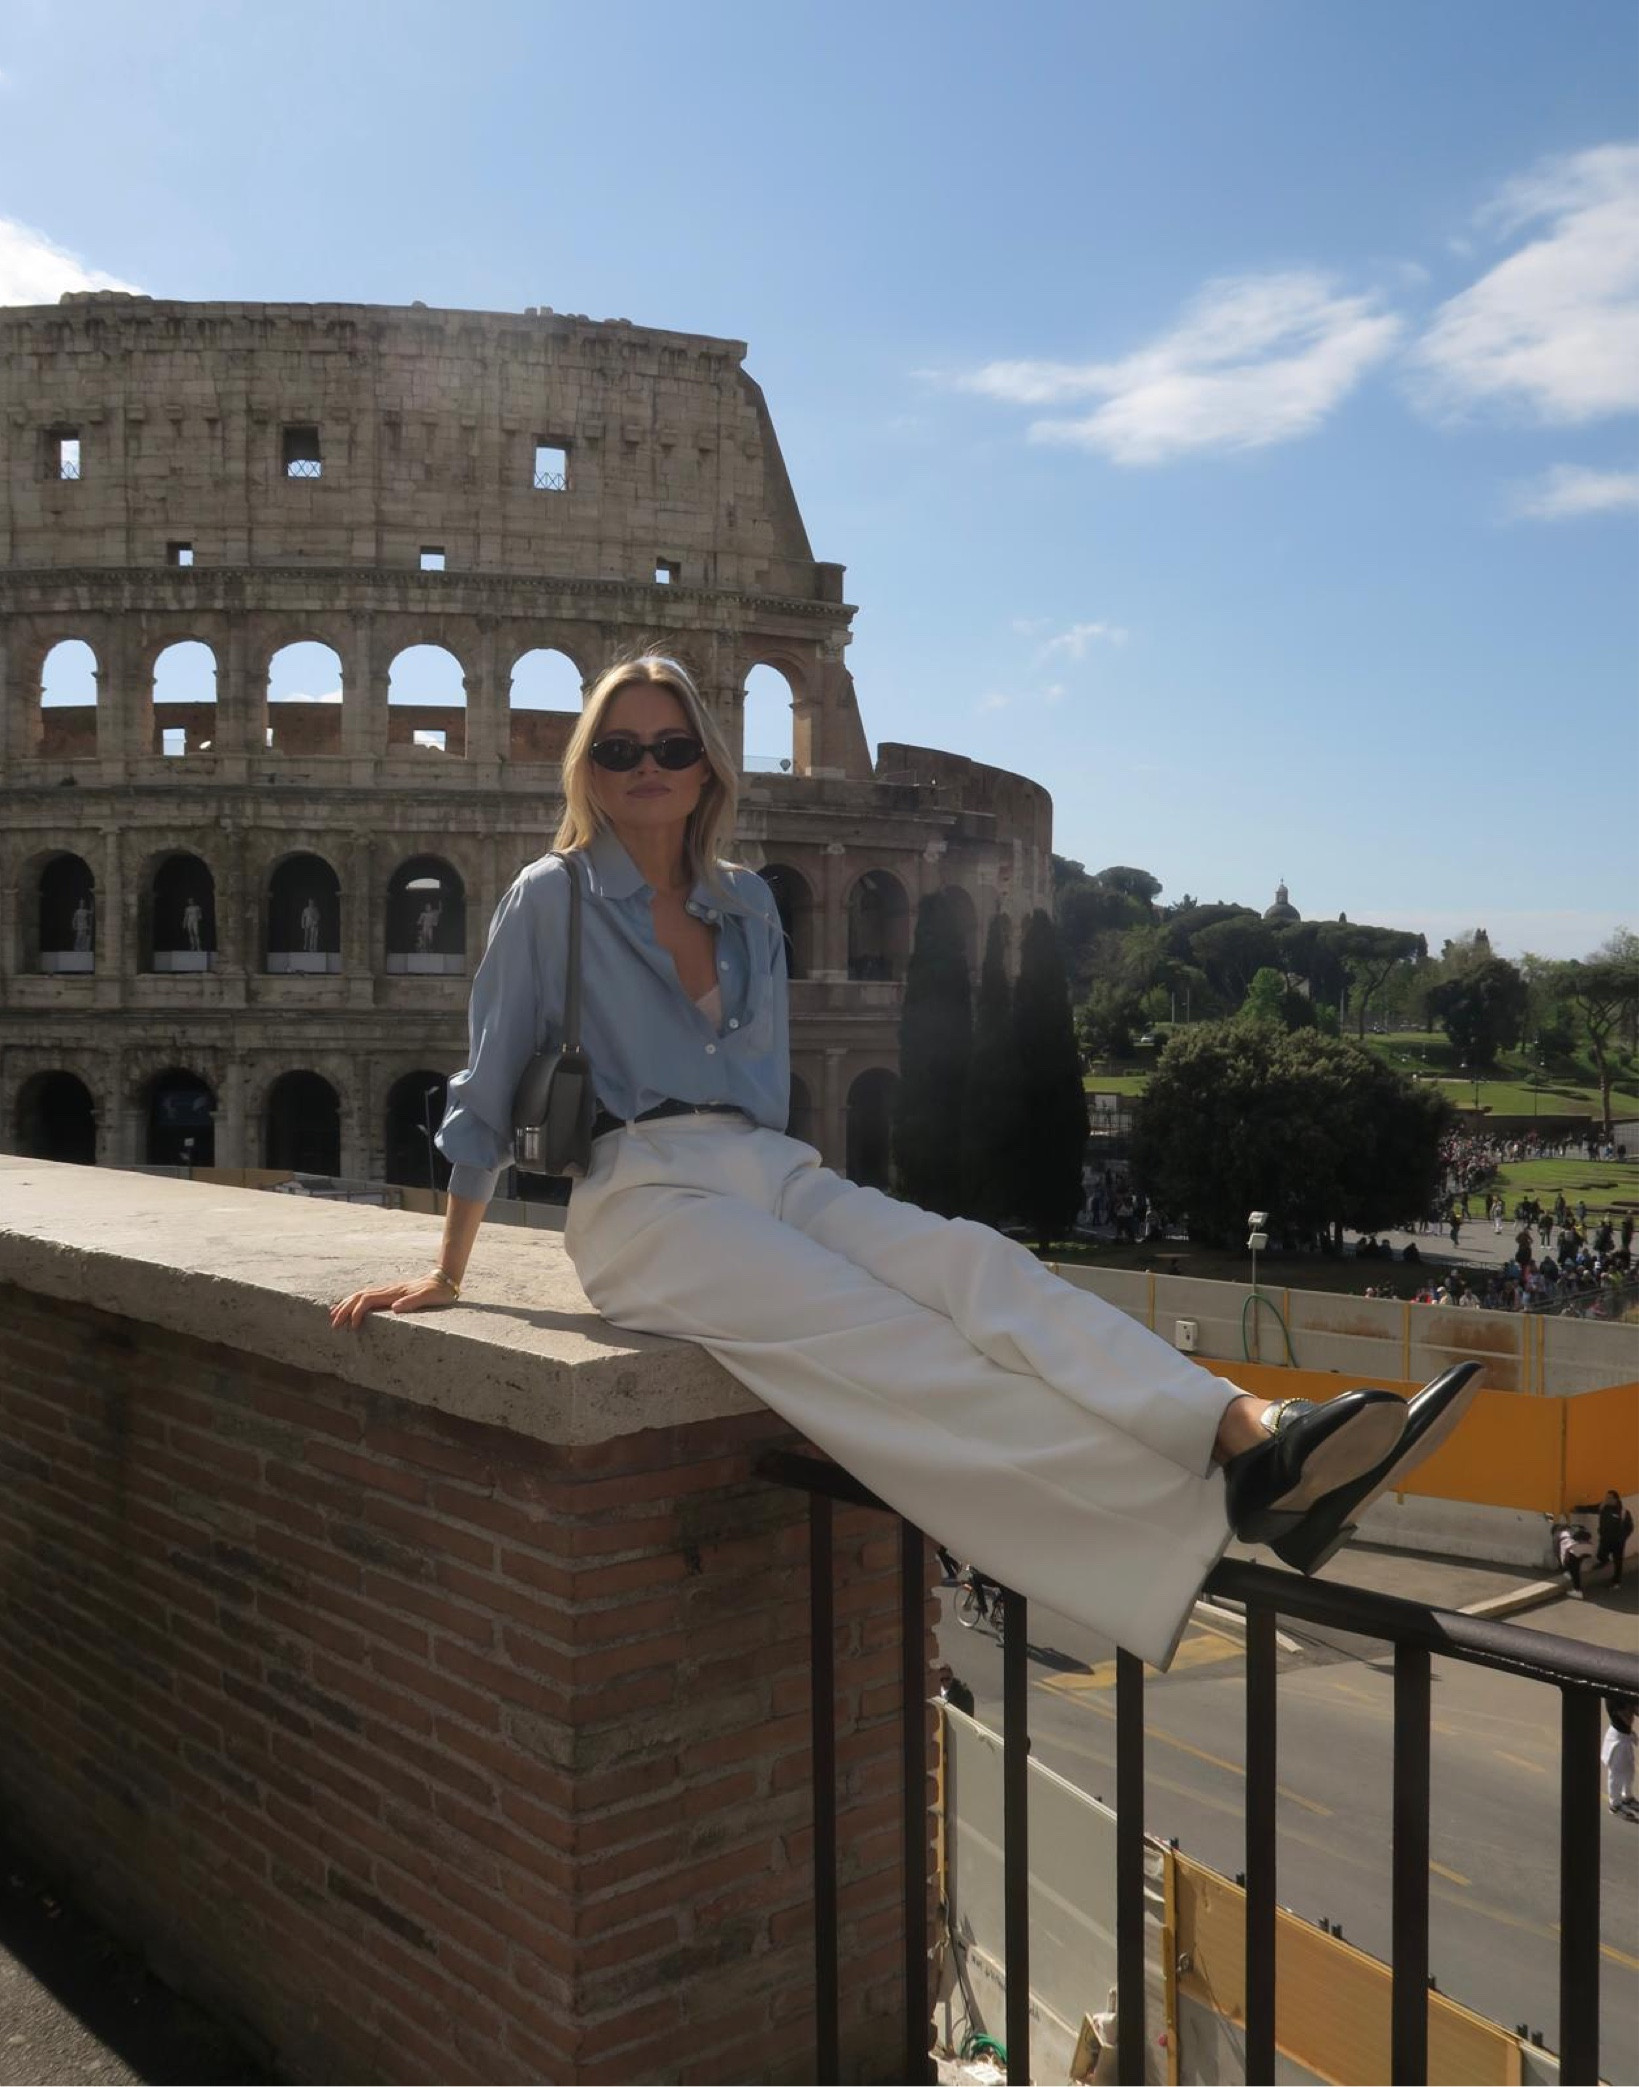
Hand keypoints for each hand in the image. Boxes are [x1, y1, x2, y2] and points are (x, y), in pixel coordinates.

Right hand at [329, 1275, 455, 1328]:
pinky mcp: (390, 1292)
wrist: (444, 1279)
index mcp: (394, 1293)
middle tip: (333, 1324)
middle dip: (344, 1310)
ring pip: (360, 1295)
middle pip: (358, 1296)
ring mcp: (388, 1290)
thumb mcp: (429, 1297)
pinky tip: (351, 1308)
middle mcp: (388, 1290)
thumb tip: (394, 1308)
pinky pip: (367, 1296)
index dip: (357, 1312)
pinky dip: (355, 1302)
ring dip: (346, 1305)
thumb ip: (413, 1301)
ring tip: (334, 1316)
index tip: (352, 1327)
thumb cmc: (438, 1291)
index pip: (367, 1300)